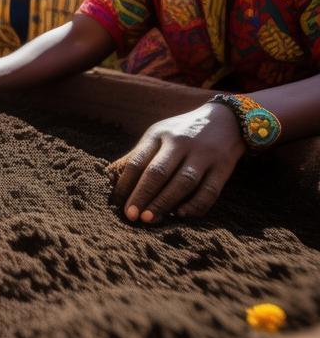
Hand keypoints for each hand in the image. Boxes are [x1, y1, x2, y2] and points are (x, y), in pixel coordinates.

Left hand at [109, 102, 244, 223]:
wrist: (225, 119)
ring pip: (183, 182)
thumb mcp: (158, 135)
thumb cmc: (181, 133)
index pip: (137, 160)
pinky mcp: (223, 166)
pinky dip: (195, 205)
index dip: (126, 184)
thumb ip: (140, 154)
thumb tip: (112, 176)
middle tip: (131, 216)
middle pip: (158, 172)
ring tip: (150, 218)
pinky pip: (209, 190)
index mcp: (158, 134)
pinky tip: (180, 215)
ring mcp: (203, 154)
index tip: (118, 203)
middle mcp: (180, 142)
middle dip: (143, 195)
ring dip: (165, 202)